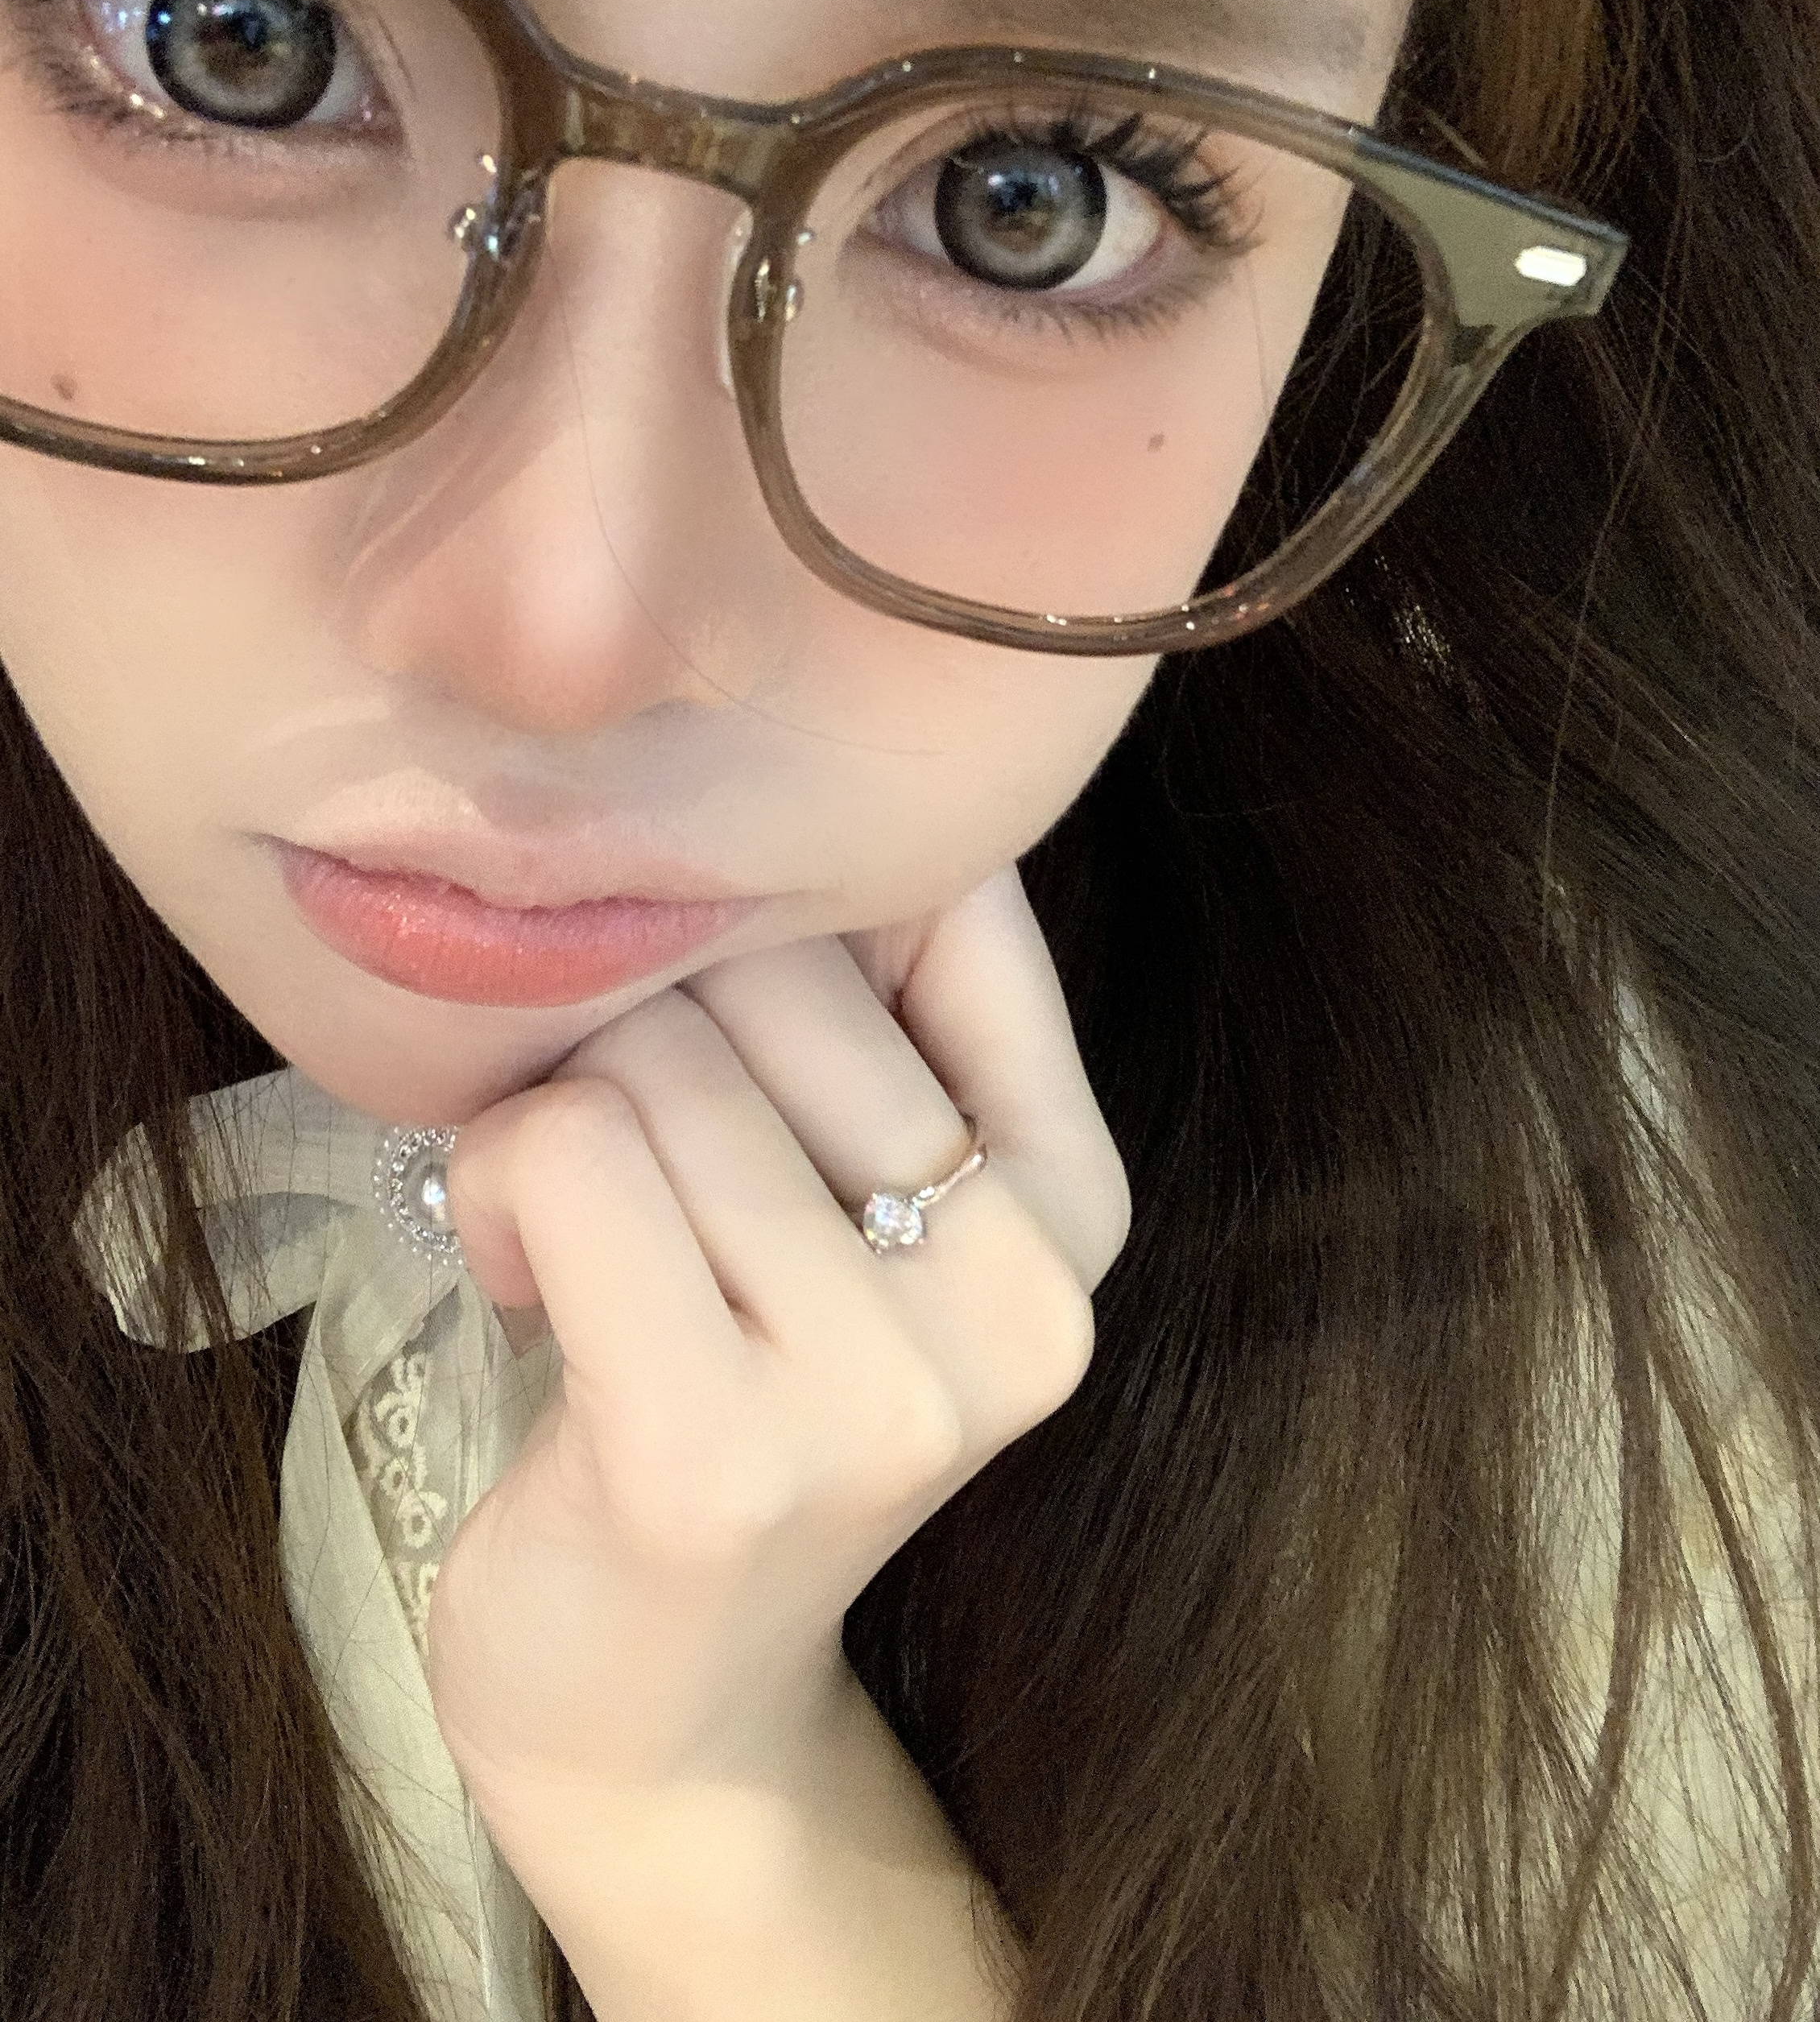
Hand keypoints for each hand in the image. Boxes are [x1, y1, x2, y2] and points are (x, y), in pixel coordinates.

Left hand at [424, 865, 1128, 1849]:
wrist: (659, 1703)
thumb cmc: (734, 1389)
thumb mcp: (868, 1206)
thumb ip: (889, 1015)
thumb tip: (836, 792)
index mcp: (1074, 1210)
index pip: (953, 906)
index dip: (797, 913)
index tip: (728, 1013)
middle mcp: (1017, 1300)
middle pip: (774, 971)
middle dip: (649, 1030)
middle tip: (624, 1167)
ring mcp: (880, 1388)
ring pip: (656, 1062)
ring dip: (553, 1122)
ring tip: (571, 1239)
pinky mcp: (714, 1451)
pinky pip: (573, 1155)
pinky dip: (499, 1186)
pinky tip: (521, 1280)